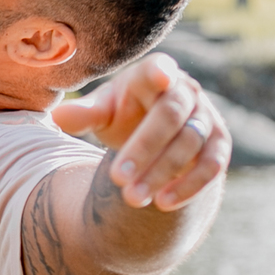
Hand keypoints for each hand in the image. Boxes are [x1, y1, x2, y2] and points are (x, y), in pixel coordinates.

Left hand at [51, 53, 230, 210]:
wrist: (153, 133)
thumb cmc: (122, 114)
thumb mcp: (102, 111)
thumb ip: (84, 114)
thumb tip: (56, 117)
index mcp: (153, 74)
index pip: (157, 70)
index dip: (160, 73)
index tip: (160, 76)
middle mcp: (186, 91)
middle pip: (170, 116)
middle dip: (144, 148)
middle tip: (116, 179)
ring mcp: (206, 116)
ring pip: (191, 143)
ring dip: (162, 173)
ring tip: (132, 198)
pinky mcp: (218, 144)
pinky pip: (211, 165)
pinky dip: (191, 186)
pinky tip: (164, 203)